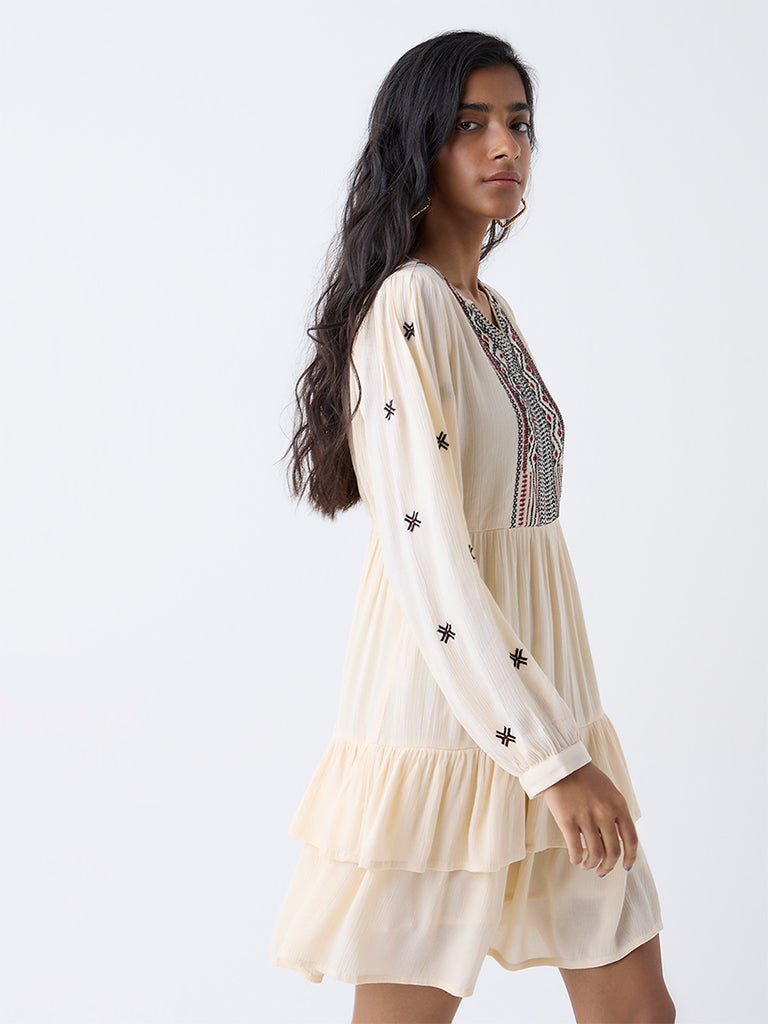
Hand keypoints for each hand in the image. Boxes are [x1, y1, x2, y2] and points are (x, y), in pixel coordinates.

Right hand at [540, 761, 637, 875]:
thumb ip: (616, 812)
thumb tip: (620, 837)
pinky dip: (577, 858)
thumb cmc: (585, 777)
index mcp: (619, 805)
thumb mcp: (609, 791)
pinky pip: (575, 849)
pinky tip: (575, 859)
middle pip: (613, 851)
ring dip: (592, 864)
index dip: (630, 857)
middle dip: (608, 866)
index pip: (631, 839)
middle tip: (602, 870)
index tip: (626, 866)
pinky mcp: (568, 820)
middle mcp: (605, 813)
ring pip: (595, 853)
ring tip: (587, 865)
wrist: (560, 764)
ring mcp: (586, 817)